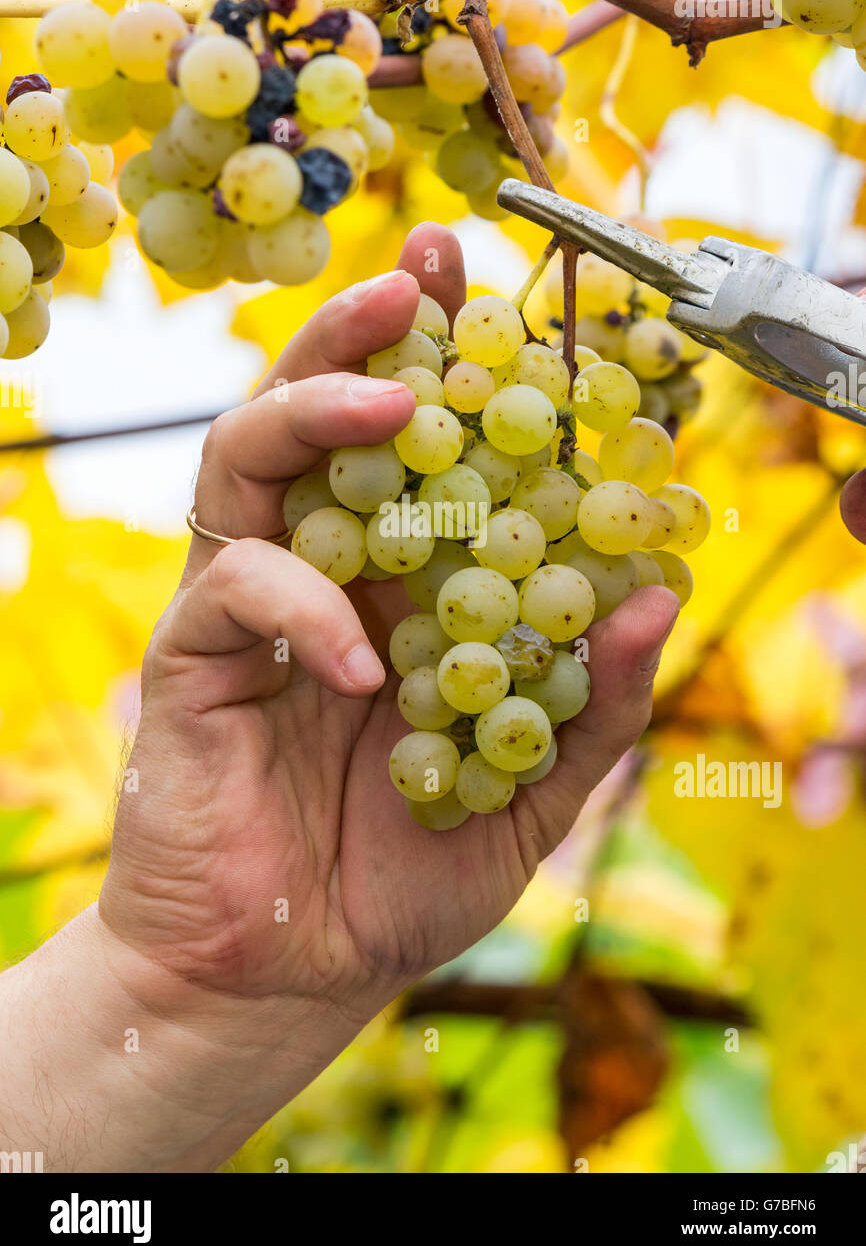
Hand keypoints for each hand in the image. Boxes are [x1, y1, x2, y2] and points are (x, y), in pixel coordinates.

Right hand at [99, 222, 678, 1015]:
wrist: (291, 967)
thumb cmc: (405, 873)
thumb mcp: (530, 793)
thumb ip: (592, 705)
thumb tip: (660, 600)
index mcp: (398, 580)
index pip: (413, 443)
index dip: (443, 358)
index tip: (485, 283)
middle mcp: (319, 565)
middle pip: (313, 412)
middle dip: (358, 332)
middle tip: (415, 278)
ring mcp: (247, 600)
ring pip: (245, 456)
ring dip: (312, 408)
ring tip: (394, 395)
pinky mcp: (193, 653)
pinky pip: (237, 588)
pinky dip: (301, 602)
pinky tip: (359, 663)